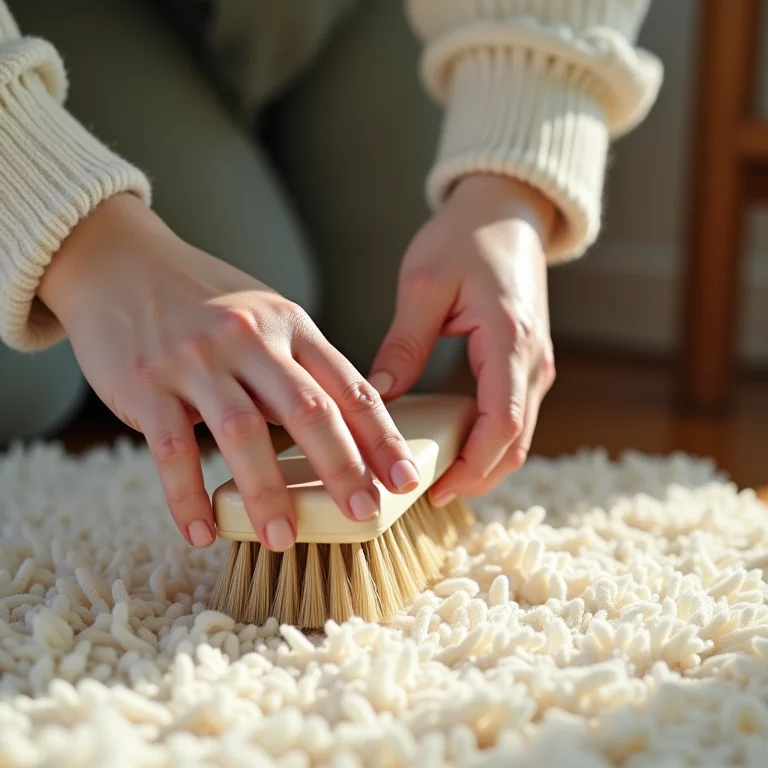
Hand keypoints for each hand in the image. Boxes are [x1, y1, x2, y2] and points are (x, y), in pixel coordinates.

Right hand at [38, 194, 419, 549]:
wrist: (118, 260)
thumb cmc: (202, 298)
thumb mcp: (265, 314)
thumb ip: (301, 363)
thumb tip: (346, 422)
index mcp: (290, 324)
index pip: (349, 386)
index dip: (382, 437)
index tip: (406, 478)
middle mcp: (250, 338)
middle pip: (308, 410)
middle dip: (343, 468)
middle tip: (364, 513)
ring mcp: (196, 359)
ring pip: (242, 433)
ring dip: (267, 493)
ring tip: (284, 538)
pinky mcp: (146, 383)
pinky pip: (171, 449)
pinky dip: (187, 497)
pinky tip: (202, 532)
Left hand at [369, 175, 555, 503]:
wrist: (506, 212)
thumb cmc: (466, 237)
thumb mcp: (422, 285)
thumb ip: (404, 345)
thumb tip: (380, 398)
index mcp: (510, 341)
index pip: (502, 425)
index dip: (470, 467)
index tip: (432, 490)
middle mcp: (534, 362)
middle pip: (516, 445)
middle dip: (476, 477)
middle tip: (425, 495)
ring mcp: (536, 366)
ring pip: (519, 437)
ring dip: (482, 464)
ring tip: (432, 477)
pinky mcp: (528, 365)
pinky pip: (514, 418)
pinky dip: (488, 443)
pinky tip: (451, 445)